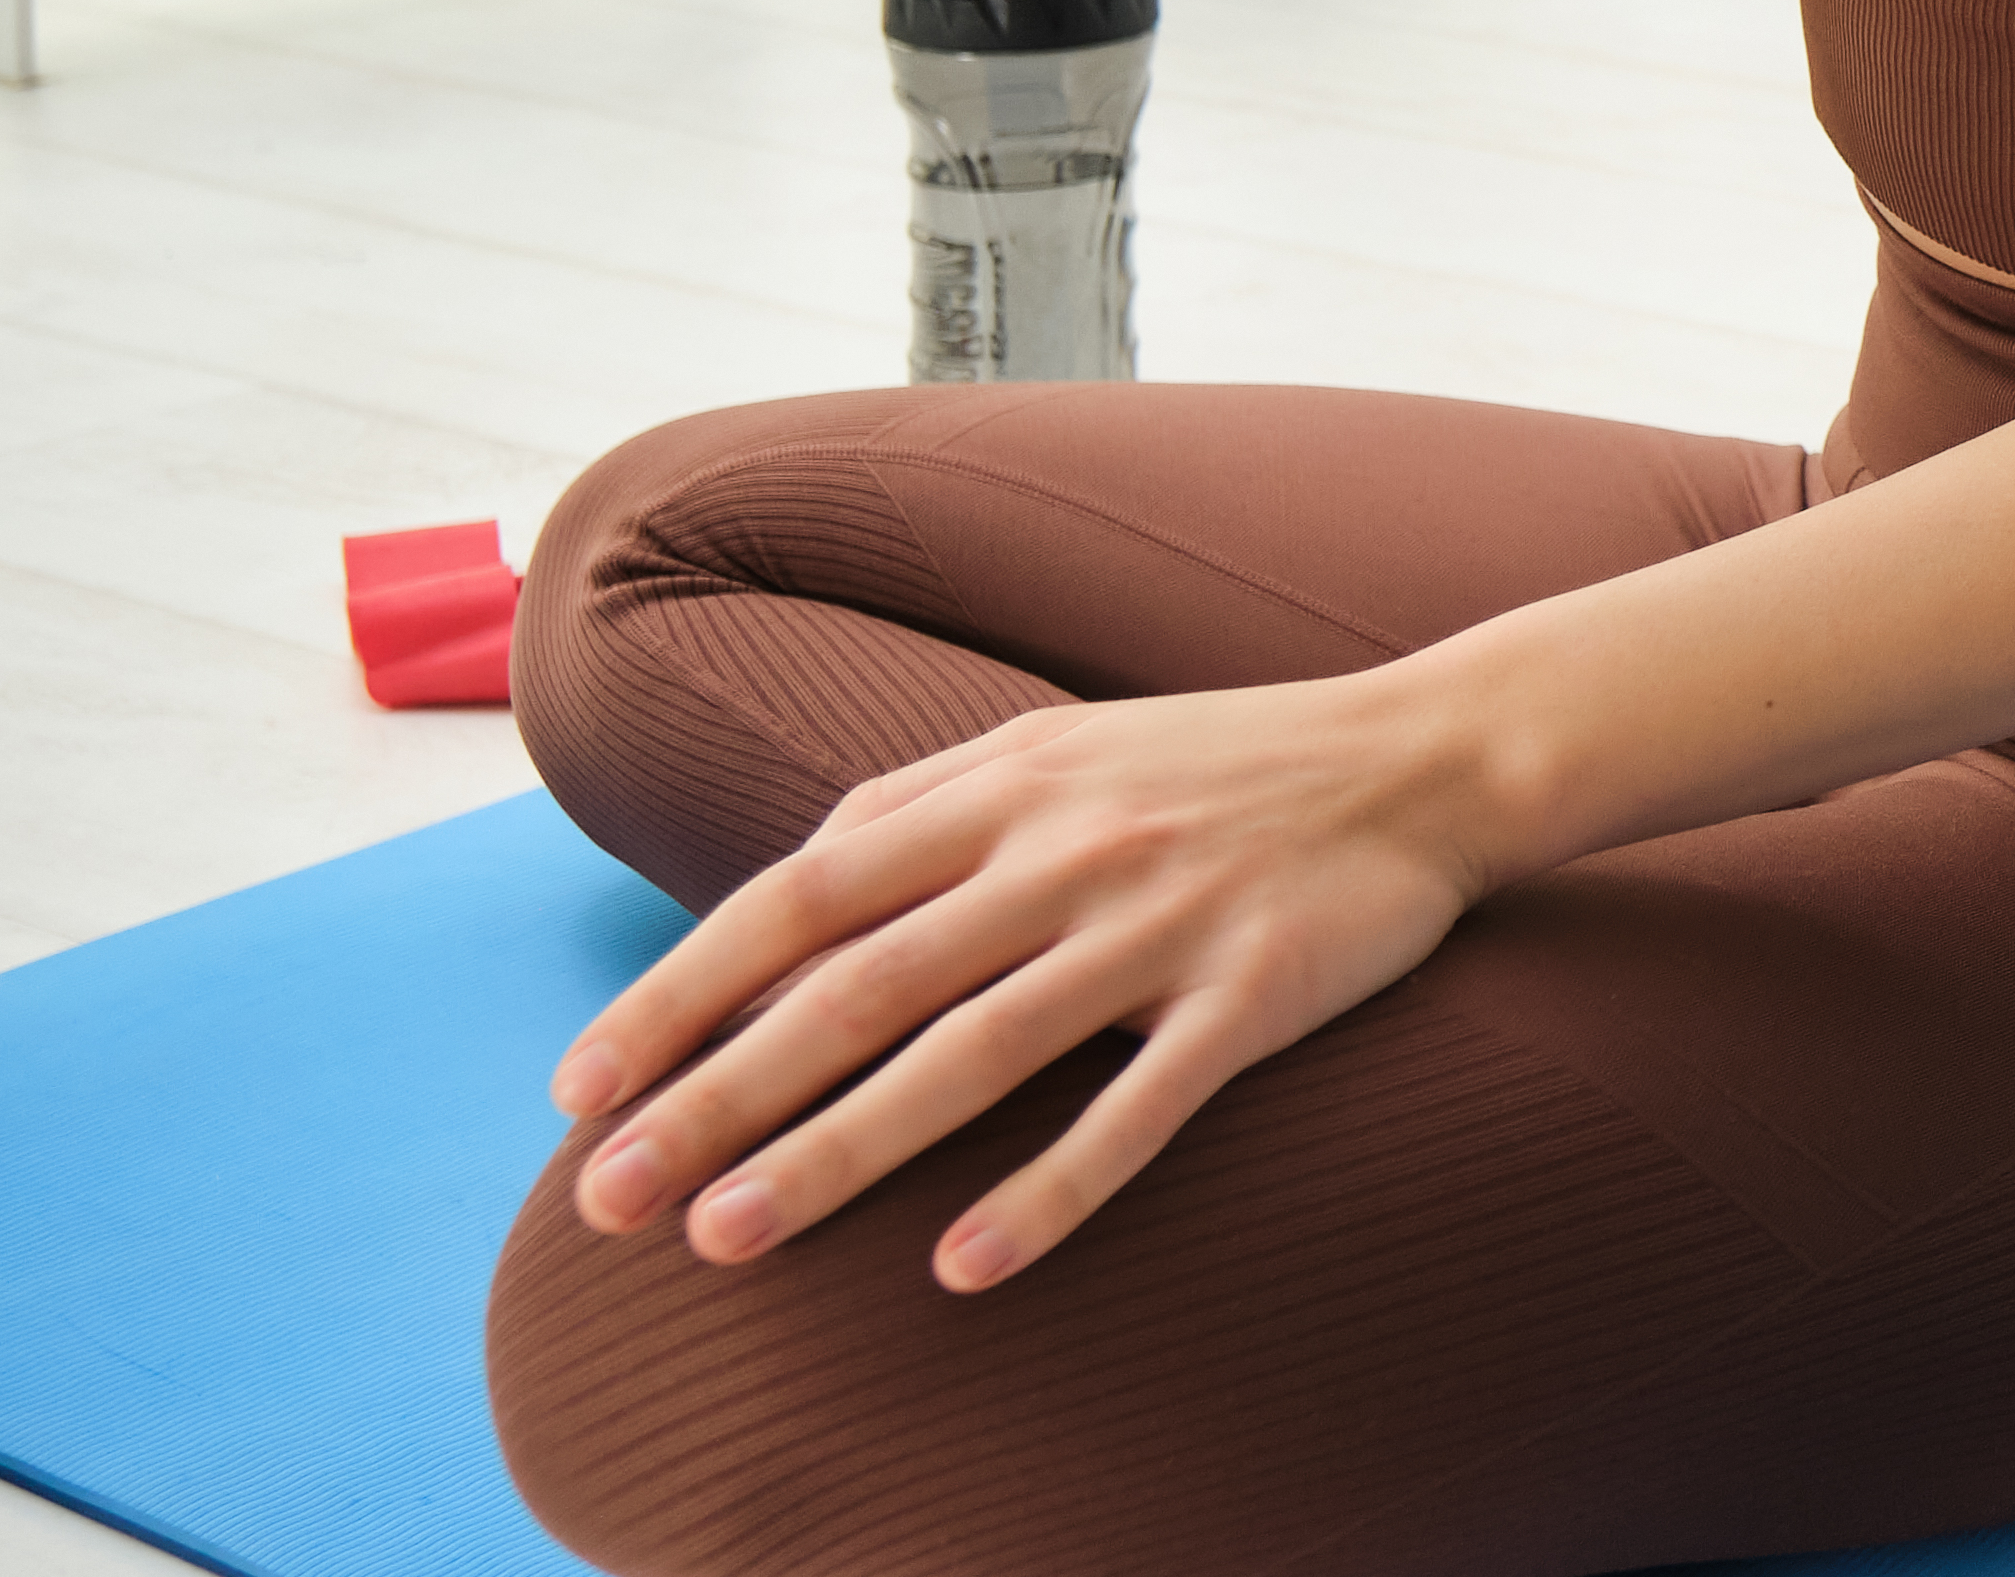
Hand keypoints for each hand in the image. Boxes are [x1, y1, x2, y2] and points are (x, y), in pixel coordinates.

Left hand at [549, 671, 1506, 1291]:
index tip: (584, 1093)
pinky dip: (1049, 1187)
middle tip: (609, 1203)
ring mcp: (1161, 922)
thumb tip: (779, 889)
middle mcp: (1067, 849)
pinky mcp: (1256, 992)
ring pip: (974, 1051)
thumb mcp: (1059, 746)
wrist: (1430, 752)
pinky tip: (965, 1267)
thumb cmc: (1224, 760)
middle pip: (860, 985)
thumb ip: (920, 804)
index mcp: (1005, 786)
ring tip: (729, 1239)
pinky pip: (1141, 1105)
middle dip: (718, 1097)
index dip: (682, 993)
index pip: (801, 896)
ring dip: (839, 1151)